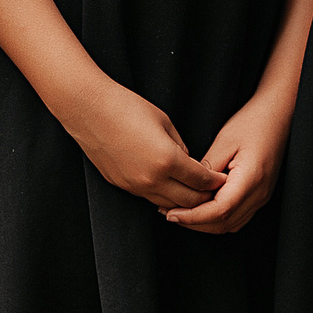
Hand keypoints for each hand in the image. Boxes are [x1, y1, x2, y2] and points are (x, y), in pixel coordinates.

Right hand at [58, 81, 222, 211]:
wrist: (89, 109)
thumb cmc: (127, 107)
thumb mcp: (164, 121)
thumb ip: (180, 147)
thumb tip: (188, 164)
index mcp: (167, 160)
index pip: (201, 181)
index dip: (216, 181)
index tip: (223, 179)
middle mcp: (152, 179)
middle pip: (188, 201)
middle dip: (205, 198)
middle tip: (214, 191)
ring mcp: (135, 185)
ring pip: (168, 205)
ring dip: (183, 202)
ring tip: (193, 193)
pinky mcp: (121, 185)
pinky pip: (149, 198)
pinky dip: (162, 197)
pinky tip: (168, 188)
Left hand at [163, 89, 291, 233]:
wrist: (278, 115)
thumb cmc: (253, 122)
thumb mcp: (224, 140)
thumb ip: (207, 167)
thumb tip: (189, 187)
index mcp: (251, 179)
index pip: (219, 211)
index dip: (193, 216)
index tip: (172, 214)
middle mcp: (259, 194)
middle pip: (223, 223)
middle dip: (195, 223)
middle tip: (169, 214)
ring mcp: (262, 197)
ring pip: (230, 225)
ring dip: (205, 223)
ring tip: (181, 212)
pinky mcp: (259, 195)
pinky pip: (237, 217)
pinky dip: (217, 219)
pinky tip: (201, 208)